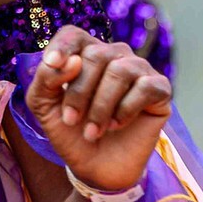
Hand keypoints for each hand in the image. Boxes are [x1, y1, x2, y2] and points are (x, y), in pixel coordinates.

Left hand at [25, 26, 171, 192]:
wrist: (95, 166)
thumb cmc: (70, 130)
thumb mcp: (43, 104)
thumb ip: (45, 77)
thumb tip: (73, 61)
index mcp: (84, 52)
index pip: (73, 34)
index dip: (62, 46)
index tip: (51, 64)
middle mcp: (113, 54)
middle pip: (96, 54)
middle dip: (79, 92)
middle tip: (72, 121)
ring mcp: (139, 69)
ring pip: (120, 70)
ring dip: (101, 106)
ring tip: (92, 131)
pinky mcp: (160, 88)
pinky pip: (145, 87)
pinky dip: (126, 109)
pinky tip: (117, 125)